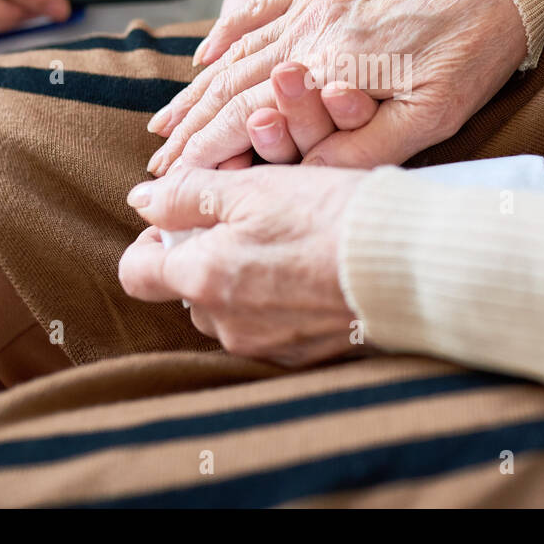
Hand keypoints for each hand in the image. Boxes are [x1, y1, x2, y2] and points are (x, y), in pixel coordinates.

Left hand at [119, 165, 368, 365]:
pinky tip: (312, 272)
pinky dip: (281, 301)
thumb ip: (187, 194)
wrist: (408, 265)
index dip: (150, 241)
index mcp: (203, 278)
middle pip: (188, 290)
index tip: (180, 219)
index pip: (136, 273)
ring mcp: (264, 345)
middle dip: (206, 256)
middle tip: (250, 219)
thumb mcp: (254, 187)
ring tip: (289, 244)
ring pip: (230, 310)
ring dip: (244, 279)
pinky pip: (270, 327)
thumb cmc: (329, 216)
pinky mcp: (303, 357)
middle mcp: (225, 323)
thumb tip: (142, 198)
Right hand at [146, 0, 526, 173]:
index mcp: (331, 65)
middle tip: (158, 168)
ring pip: (239, 52)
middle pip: (231, 86)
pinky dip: (226, 37)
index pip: (248, 116)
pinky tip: (203, 58)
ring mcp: (315, 1)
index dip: (208, 153)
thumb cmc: (474, 49)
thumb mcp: (432, 114)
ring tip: (166, 124)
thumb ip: (365, 147)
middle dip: (190, 131)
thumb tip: (305, 182)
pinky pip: (261, 10)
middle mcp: (311, 29)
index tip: (176, 185)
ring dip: (198, 92)